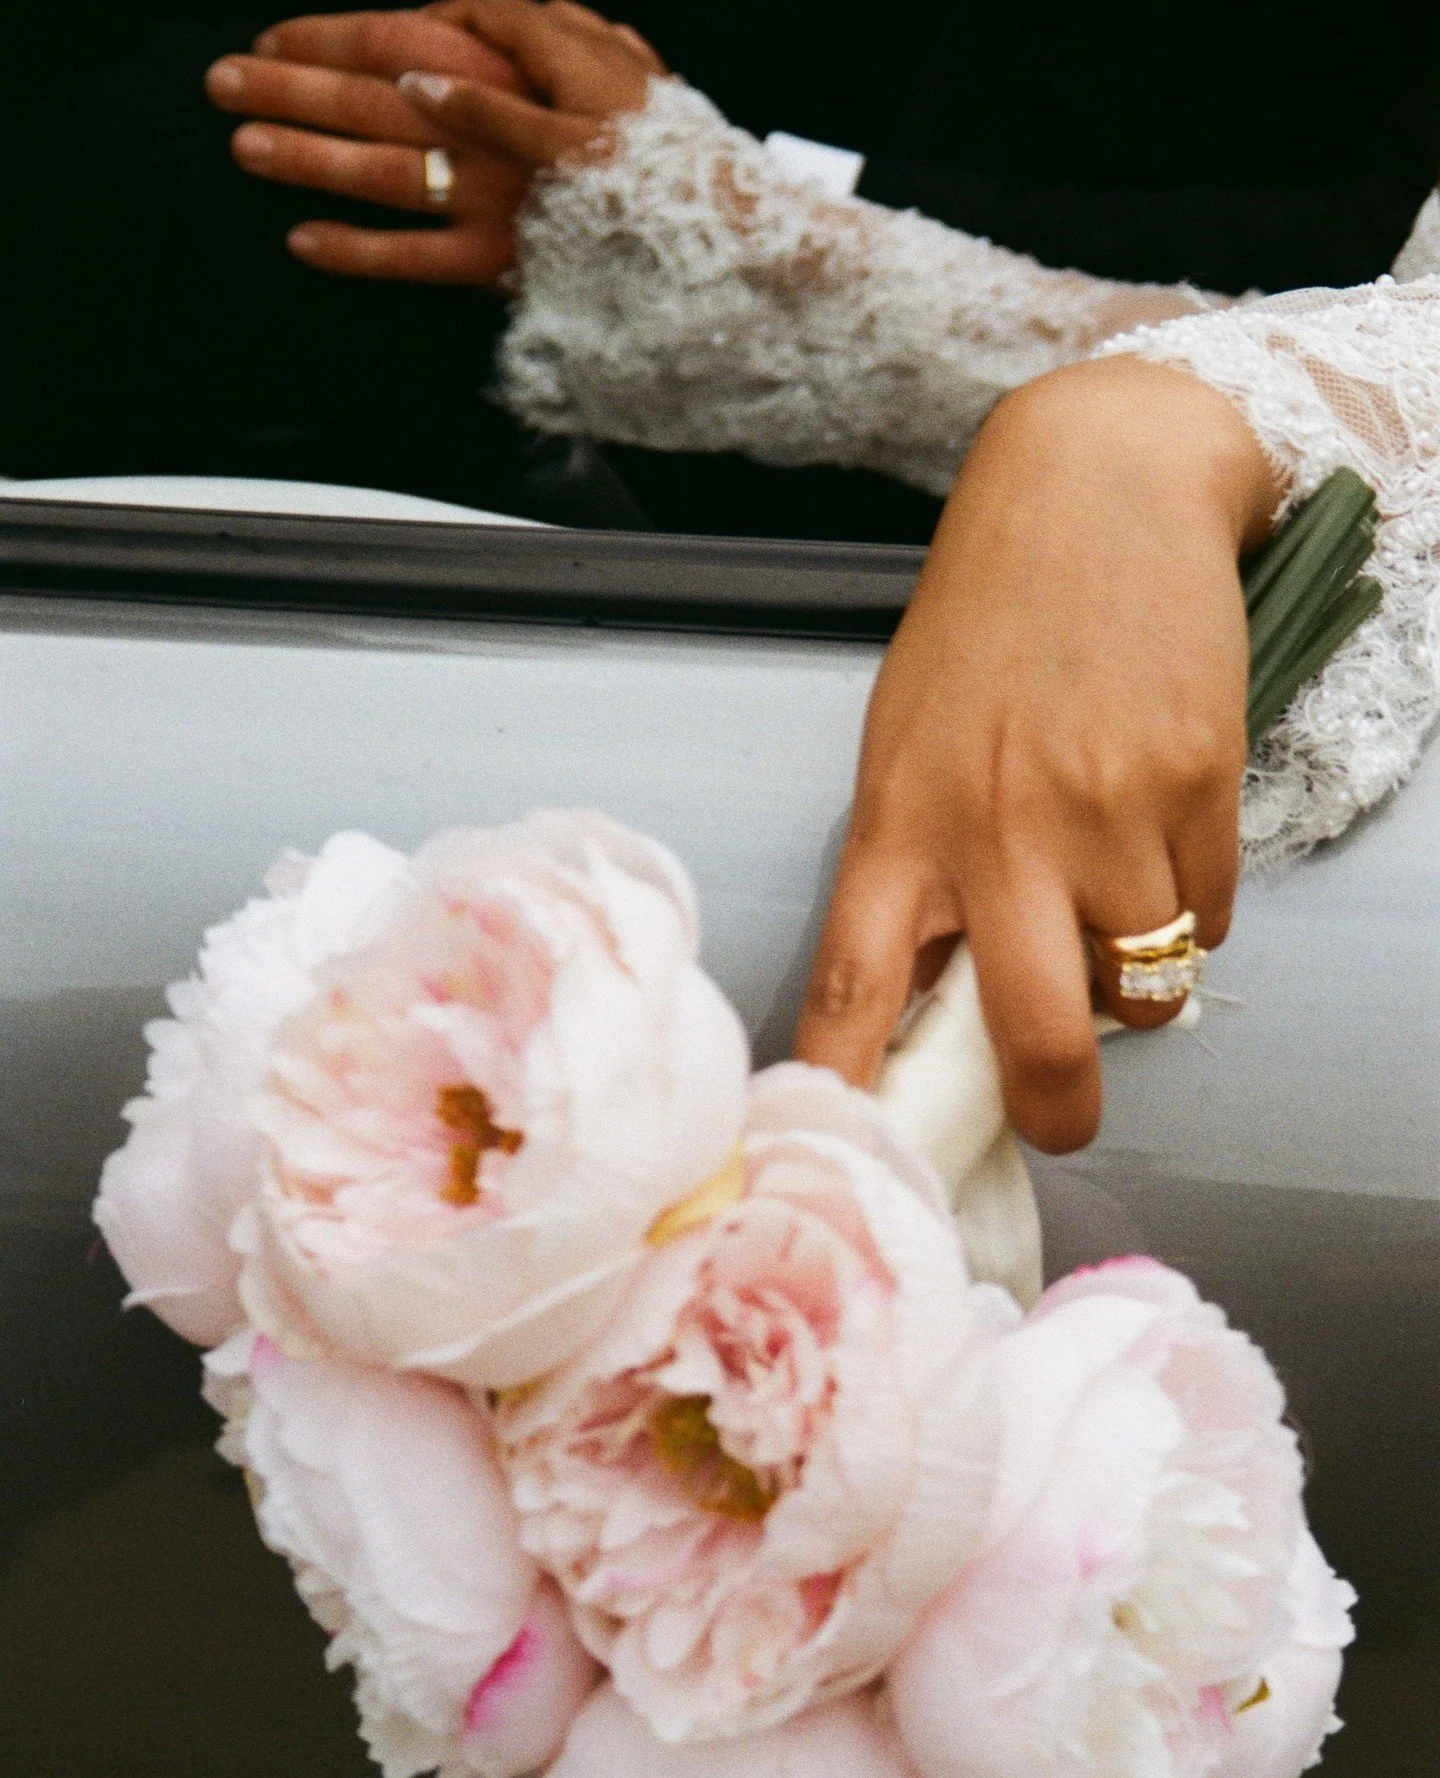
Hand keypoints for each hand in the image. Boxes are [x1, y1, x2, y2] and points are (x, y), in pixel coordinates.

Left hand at [204, 1, 662, 285]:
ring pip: (383, 169)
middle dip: (291, 85)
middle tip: (225, 80)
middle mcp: (494, 128)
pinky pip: (414, 259)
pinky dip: (357, 251)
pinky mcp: (500, 265)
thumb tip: (467, 18)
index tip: (279, 39)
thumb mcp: (610, 59)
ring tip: (245, 146)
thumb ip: (538, 29)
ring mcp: (493, 198)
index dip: (331, 36)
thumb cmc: (662, 152)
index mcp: (517, 68)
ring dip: (306, 157)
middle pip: (372, 94)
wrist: (714, 231)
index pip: (401, 35)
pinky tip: (305, 241)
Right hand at [393, 0, 666, 166]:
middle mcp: (603, 42)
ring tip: (501, 88)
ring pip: (568, 35)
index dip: (442, 18)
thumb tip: (423, 85)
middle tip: (448, 71)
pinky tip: (568, 105)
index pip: (490, 6)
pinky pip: (602, 65)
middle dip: (482, 34)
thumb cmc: (639, 184)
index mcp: (569, 45)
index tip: (407, 46)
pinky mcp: (656, 96)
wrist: (724, 211)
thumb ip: (488, 115)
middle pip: (527, 15)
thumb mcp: (552, 150)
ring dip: (528, 52)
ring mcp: (632, 66)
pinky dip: (570, 74)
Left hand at [793, 357, 1281, 1153]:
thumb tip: (943, 996)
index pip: (852, 986)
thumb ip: (916, 867)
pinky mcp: (1199, 786)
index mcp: (899, 823)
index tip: (841, 1149)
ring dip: (1136, 981)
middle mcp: (999, 831)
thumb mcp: (907, 745)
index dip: (845, 1085)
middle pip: (1037, 1036)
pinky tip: (1160, 834)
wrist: (1095, 493)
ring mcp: (1108, 813)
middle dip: (1055, 1111)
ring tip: (1114, 902)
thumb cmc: (984, 628)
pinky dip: (1189, 908)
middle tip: (1057, 1119)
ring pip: (1145, 985)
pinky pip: (1207, 916)